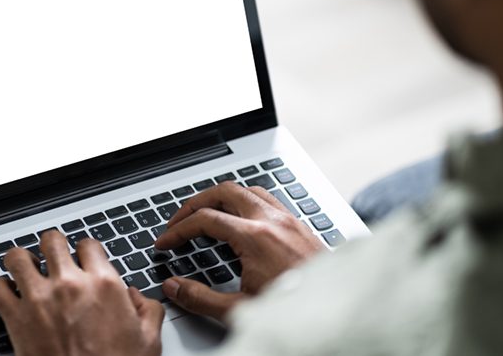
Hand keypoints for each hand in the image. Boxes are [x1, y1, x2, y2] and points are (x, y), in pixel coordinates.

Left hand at [0, 230, 163, 355]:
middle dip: (52, 247)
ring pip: (18, 257)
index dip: (85, 251)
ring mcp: (40, 299)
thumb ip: (147, 311)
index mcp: (104, 284)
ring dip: (22, 261)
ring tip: (26, 269)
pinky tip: (8, 294)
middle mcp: (70, 285)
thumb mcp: (149, 342)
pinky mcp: (16, 319)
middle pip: (52, 240)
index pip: (88, 244)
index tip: (82, 260)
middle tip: (53, 259)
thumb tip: (137, 298)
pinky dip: (0, 288)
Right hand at [154, 182, 323, 320]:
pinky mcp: (300, 225)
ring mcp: (288, 220)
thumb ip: (201, 298)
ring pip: (247, 190)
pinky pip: (268, 199)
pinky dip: (247, 201)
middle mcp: (272, 222)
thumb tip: (174, 287)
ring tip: (206, 213)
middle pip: (224, 192)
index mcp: (255, 238)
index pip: (205, 220)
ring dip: (222, 198)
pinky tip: (242, 217)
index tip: (166, 242)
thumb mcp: (241, 310)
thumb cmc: (297, 311)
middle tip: (179, 220)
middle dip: (195, 203)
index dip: (178, 230)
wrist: (337, 312)